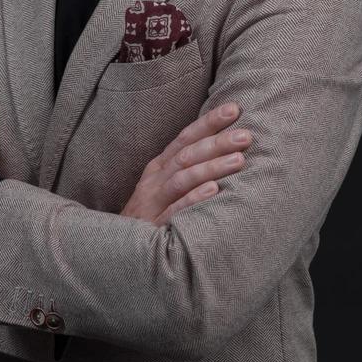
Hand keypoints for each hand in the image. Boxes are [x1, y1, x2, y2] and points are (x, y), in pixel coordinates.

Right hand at [120, 104, 250, 225]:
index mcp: (159, 167)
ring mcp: (153, 203)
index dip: (209, 122)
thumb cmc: (151, 215)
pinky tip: (214, 191)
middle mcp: (155, 181)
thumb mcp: (163, 187)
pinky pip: (175, 211)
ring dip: (211, 167)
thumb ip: (186, 168)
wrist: (117, 252)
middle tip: (245, 135)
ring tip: (238, 159)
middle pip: (187, 155)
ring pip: (183, 179)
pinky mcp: (154, 228)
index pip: (186, 138)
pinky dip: (194, 199)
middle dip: (217, 142)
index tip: (234, 109)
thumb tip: (225, 149)